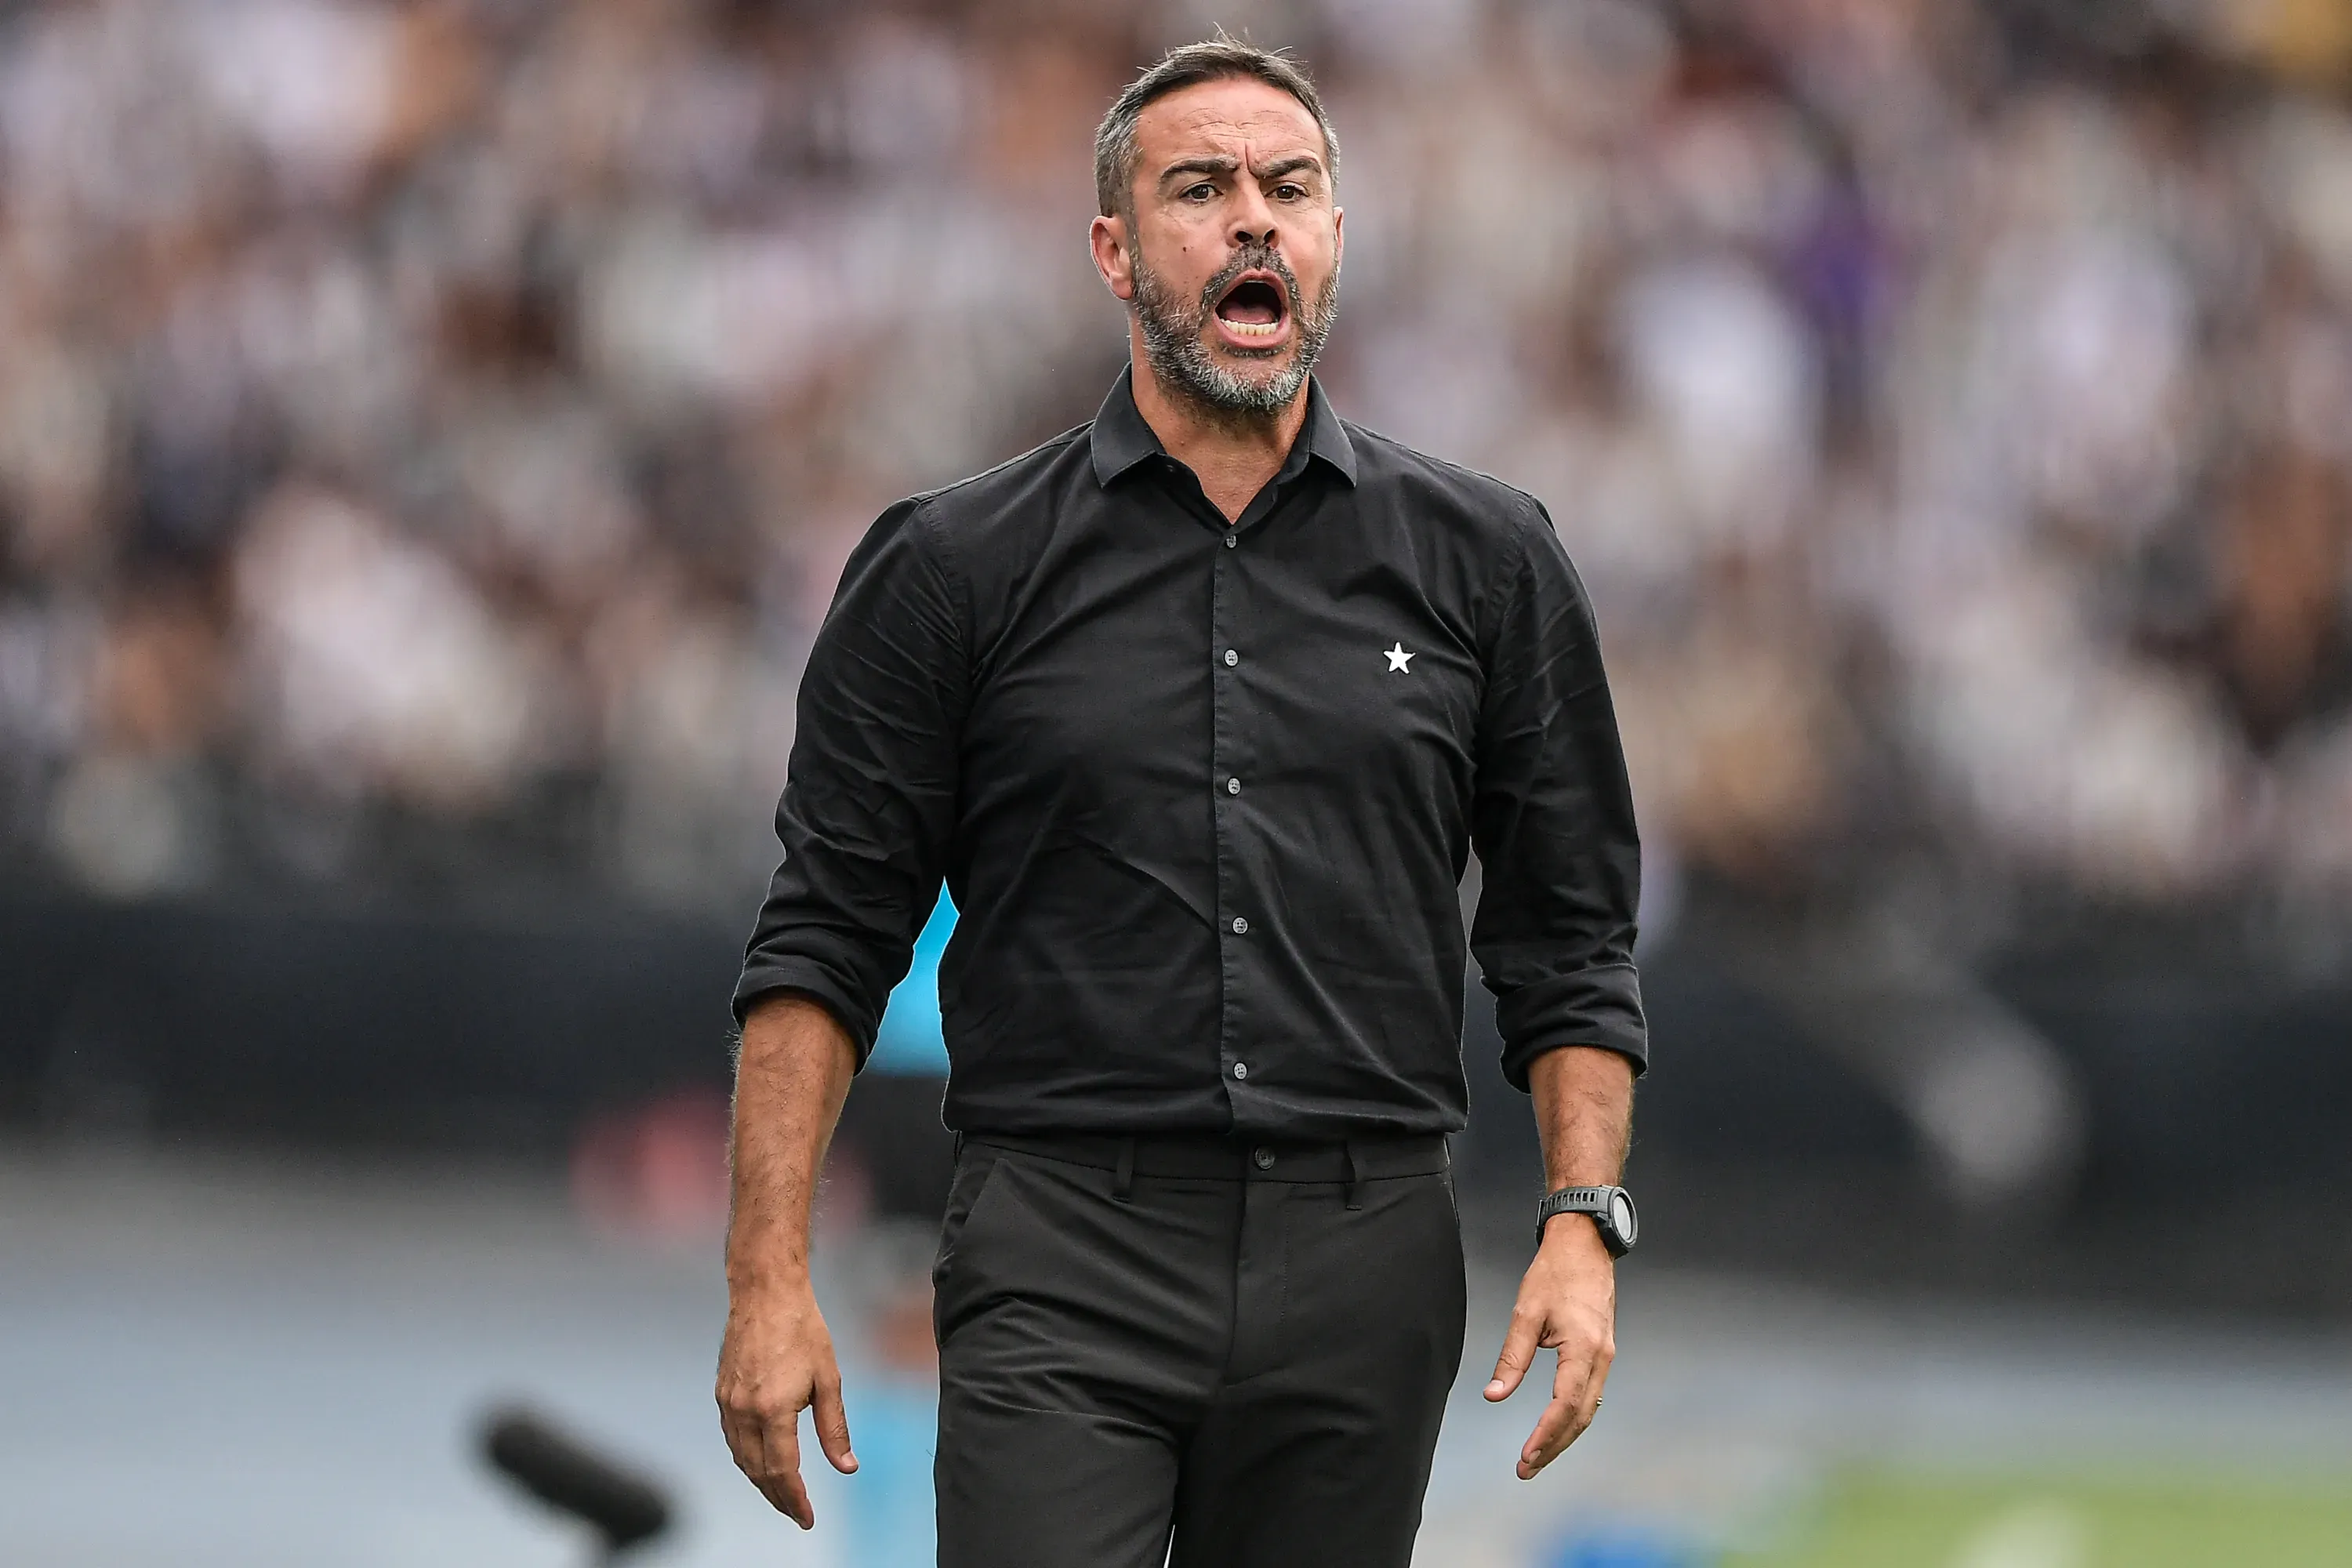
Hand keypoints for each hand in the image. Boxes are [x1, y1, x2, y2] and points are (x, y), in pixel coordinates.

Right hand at [716, 1280, 857, 1526]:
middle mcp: (744, 1411)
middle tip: (798, 1513)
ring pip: (741, 1458)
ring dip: (760, 1482)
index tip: (807, 1518)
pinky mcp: (722, 1393)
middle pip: (758, 1472)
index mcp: (773, 1410)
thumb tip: (846, 1466)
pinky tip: (761, 1462)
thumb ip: (834, 1427)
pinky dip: (747, 1458)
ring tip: (783, 1495)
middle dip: (778, 1498)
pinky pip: (732, 1438)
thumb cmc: (802, 1328)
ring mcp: (728, 1403)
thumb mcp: (829, 1378)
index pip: (781, 1471)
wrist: (765, 1293)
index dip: (794, 1500)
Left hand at [1482, 1213, 1615, 1479]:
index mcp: (1584, 1348)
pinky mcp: (1602, 1351)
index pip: (1565, 1405)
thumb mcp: (1526, 1313)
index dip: (1545, 1436)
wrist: (1584, 1245)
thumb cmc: (1554, 1273)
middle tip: (1525, 1469)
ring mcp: (1606, 1355)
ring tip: (1537, 1456)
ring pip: (1588, 1409)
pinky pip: (1590, 1394)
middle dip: (1554, 1446)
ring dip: (1564, 1436)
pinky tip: (1555, 1427)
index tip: (1525, 1458)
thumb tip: (1495, 1395)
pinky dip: (1573, 1416)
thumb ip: (1512, 1358)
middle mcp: (1601, 1357)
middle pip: (1580, 1417)